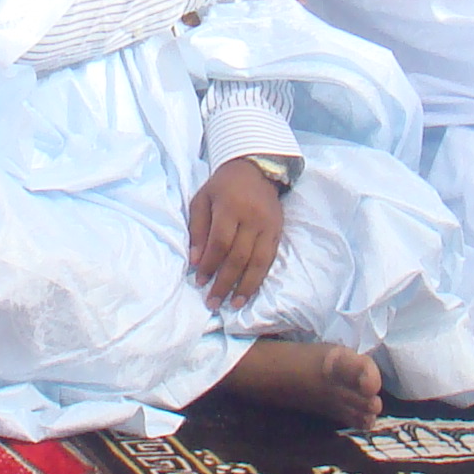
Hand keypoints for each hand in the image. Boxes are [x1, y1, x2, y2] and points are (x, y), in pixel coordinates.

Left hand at [186, 158, 285, 310]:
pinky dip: (260, 277)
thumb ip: (197, 229)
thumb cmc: (222, 186)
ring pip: (258, 262)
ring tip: (235, 304)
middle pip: (239, 256)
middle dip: (225, 282)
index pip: (220, 243)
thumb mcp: (202, 200)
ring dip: (246, 286)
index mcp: (230, 207)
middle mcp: (252, 218)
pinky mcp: (278, 231)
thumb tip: (195, 261)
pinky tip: (250, 291)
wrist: (256, 169)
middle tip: (213, 302)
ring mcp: (269, 226)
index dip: (209, 265)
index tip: (199, 282)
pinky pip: (270, 259)